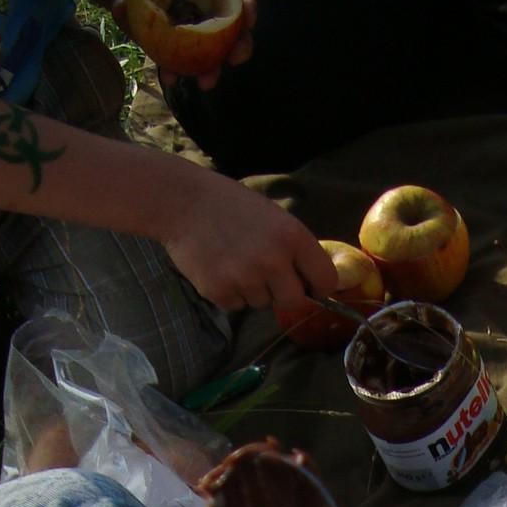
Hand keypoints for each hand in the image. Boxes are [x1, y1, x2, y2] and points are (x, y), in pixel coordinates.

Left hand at [109, 0, 257, 90]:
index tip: (248, 20)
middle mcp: (208, 11)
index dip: (247, 6)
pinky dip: (179, 72)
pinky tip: (171, 78)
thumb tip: (121, 4)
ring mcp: (198, 34)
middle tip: (234, 59)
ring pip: (216, 53)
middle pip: (236, 29)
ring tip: (204, 83)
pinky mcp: (183, 51)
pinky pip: (187, 64)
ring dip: (213, 69)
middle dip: (240, 47)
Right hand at [162, 171, 337, 318]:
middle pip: (295, 302)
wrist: (181, 201)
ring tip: (234, 260)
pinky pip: (237, 306)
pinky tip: (218, 267)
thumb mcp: (272, 216)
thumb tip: (313, 283)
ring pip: (262, 303)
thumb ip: (294, 248)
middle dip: (284, 294)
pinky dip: (230, 292)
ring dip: (253, 290)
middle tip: (266, 275)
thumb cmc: (230, 206)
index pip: (325, 280)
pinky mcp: (220, 292)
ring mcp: (245, 278)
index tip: (309, 285)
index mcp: (292, 237)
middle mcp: (272, 260)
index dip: (317, 286)